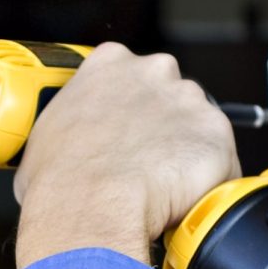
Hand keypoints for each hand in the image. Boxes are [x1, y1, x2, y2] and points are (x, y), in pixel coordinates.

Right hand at [12, 43, 240, 268]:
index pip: (131, 76)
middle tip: (146, 162)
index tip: (127, 131)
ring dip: (187, 155)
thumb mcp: (46, 137)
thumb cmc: (61, 179)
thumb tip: (72, 150)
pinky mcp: (216, 133)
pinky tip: (181, 200)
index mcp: (110, 63)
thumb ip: (73, 126)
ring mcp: (189, 100)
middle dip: (165, 127)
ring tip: (162, 189)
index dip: (131, 108)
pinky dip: (208, 182)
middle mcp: (155, 72)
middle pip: (171, 95)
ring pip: (199, 128)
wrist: (90, 205)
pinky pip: (220, 161)